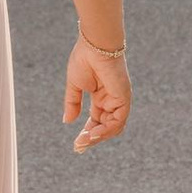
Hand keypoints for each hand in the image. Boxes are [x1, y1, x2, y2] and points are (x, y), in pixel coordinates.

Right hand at [64, 34, 129, 151]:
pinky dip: (106, 130)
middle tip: (78, 147)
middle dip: (92, 139)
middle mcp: (112, 101)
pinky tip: (93, 133)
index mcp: (101, 97)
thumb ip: (72, 103)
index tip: (76, 143)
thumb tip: (67, 121)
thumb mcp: (74, 85)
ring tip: (84, 141)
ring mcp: (119, 100)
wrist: (94, 45)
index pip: (96, 121)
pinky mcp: (124, 99)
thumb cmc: (84, 59)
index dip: (87, 133)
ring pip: (112, 128)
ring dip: (98, 137)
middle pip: (105, 127)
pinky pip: (117, 121)